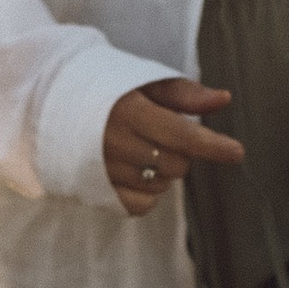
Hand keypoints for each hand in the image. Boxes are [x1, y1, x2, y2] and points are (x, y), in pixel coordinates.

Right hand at [104, 79, 244, 218]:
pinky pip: (141, 205)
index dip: (212, 145)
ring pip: (161, 185)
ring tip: (142, 149)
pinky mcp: (98, 192)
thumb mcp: (143, 82)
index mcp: (129, 111)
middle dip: (181, 152)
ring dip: (163, 172)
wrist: (52, 105)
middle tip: (162, 135)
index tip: (236, 152)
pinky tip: (137, 172)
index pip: (182, 135)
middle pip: (176, 165)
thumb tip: (223, 100)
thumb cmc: (106, 90)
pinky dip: (148, 193)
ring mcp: (104, 171)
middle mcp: (115, 143)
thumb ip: (185, 94)